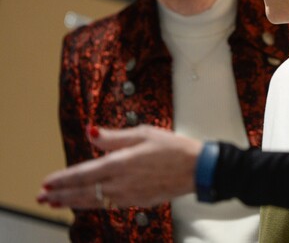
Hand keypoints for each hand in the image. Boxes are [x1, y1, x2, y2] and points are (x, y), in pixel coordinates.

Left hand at [37, 125, 202, 208]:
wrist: (197, 169)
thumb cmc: (174, 148)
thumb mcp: (144, 134)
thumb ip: (115, 137)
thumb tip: (91, 132)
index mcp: (121, 163)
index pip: (83, 173)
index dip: (62, 179)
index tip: (47, 182)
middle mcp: (121, 182)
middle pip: (83, 191)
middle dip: (60, 195)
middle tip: (42, 197)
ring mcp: (129, 195)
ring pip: (94, 201)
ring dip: (72, 202)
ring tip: (56, 203)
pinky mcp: (138, 202)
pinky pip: (109, 205)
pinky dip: (93, 205)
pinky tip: (87, 203)